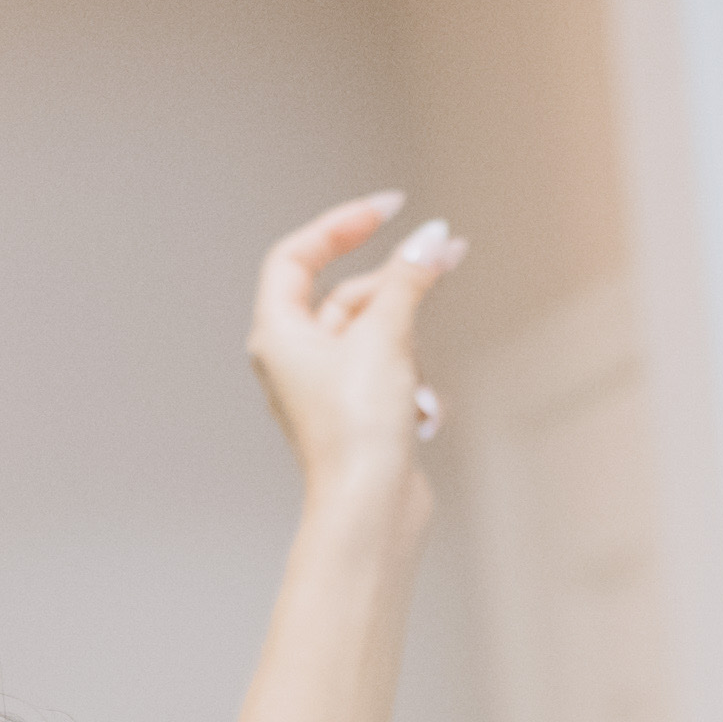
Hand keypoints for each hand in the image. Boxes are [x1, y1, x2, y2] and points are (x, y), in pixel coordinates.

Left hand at [243, 193, 462, 501]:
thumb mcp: (386, 336)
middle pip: (348, 296)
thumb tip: (433, 239)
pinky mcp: (358, 416)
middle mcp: (294, 359)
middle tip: (445, 256)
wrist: (370, 511)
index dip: (341, 225)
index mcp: (277, 333)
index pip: (299, 256)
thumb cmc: (358, 429)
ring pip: (376, 336)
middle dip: (397, 285)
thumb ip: (409, 280)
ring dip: (409, 345)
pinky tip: (423, 412)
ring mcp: (327, 390)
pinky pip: (390, 374)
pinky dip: (412, 381)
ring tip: (417, 379)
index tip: (391, 210)